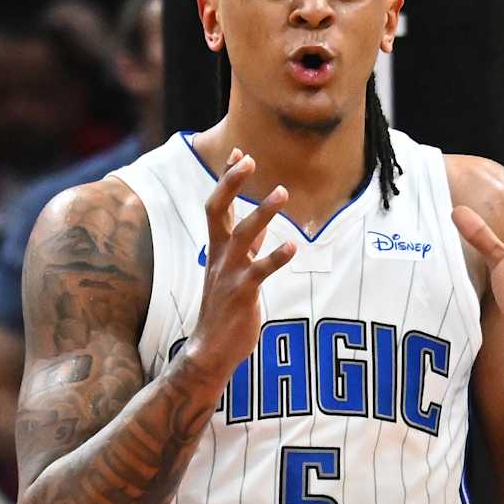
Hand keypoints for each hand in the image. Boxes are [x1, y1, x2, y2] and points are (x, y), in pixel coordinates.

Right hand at [186, 148, 296, 380]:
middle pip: (218, 210)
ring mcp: (228, 274)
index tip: (238, 152)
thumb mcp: (233, 270)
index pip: (217, 206)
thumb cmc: (225, 308)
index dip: (227, 179)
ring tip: (282, 191)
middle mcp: (219, 256)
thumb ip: (246, 246)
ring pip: (242, 235)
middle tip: (248, 159)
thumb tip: (259, 223)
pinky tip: (293, 246)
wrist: (209, 351)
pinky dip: (276, 257)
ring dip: (261, 212)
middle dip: (231, 183)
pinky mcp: (242, 294)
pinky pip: (259, 271)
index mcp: (216, 249)